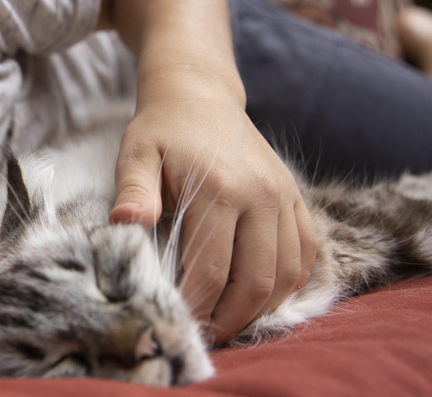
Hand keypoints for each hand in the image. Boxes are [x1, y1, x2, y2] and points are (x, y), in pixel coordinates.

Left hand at [109, 96, 315, 345]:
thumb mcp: (136, 153)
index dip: (195, 306)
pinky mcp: (295, 198)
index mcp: (220, 190)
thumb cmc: (161, 130)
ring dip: (261, 309)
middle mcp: (261, 196)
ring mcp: (284, 197)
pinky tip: (261, 296)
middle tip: (205, 335)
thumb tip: (125, 223)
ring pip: (287, 275)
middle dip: (230, 319)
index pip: (211, 271)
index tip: (176, 324)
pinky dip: (288, 284)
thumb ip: (133, 190)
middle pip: (255, 282)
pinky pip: (306, 253)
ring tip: (229, 322)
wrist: (200, 95)